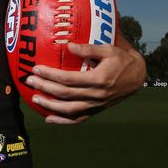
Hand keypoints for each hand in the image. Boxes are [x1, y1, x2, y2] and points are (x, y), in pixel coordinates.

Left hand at [25, 42, 145, 123]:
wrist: (138, 77)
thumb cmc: (122, 59)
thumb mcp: (109, 49)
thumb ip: (89, 48)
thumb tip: (68, 46)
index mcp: (99, 79)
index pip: (69, 79)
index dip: (51, 75)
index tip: (37, 68)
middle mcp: (96, 95)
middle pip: (65, 94)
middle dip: (45, 88)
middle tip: (29, 81)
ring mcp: (96, 105)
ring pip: (69, 110)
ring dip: (50, 105)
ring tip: (35, 98)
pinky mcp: (96, 110)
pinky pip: (78, 119)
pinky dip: (63, 121)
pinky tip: (49, 118)